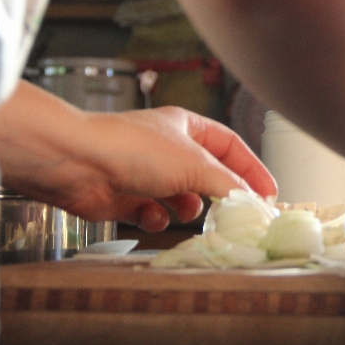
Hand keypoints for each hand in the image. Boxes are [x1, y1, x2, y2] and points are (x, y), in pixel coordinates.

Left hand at [0, 82, 275, 231]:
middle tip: (239, 213)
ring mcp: (147, 174)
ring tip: (184, 208)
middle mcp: (168, 149)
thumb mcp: (195, 165)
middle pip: (209, 175)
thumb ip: (229, 186)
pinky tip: (150, 213)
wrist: (76, 163)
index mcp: (187, 127)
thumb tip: (254, 203)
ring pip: (183, 198)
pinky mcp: (128, 198)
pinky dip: (156, 217)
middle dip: (219, 194)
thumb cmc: (133, 149)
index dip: (252, 168)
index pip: (231, 146)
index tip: (268, 192)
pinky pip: (156, 213)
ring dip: (186, 207)